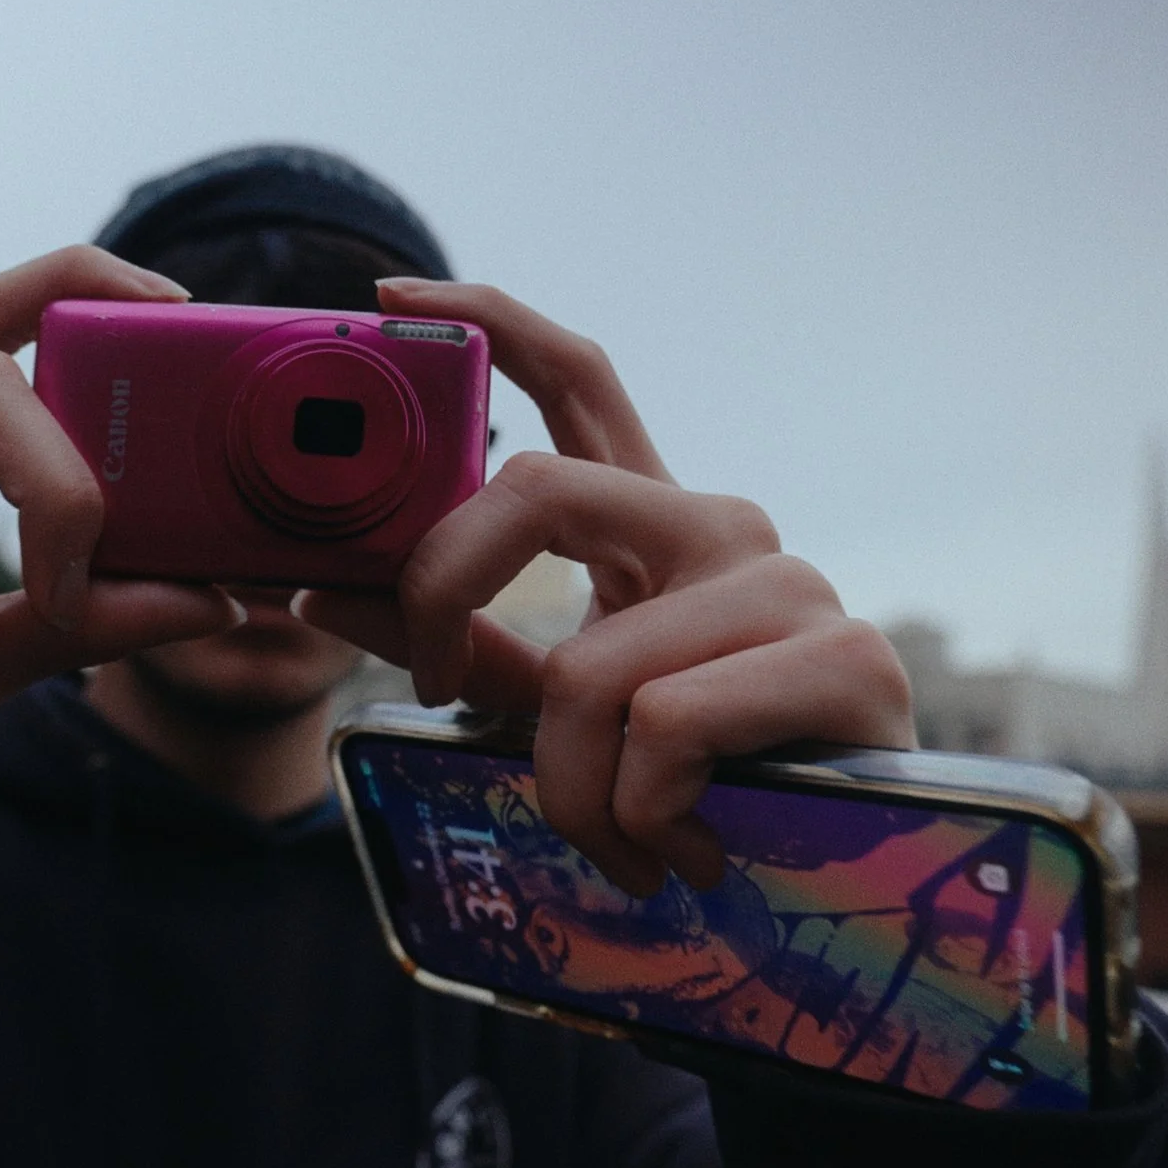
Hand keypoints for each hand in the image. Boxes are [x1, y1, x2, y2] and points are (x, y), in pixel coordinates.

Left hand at [300, 279, 914, 896]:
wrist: (845, 871)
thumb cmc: (696, 783)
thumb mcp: (556, 707)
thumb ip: (458, 643)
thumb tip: (322, 589)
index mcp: (651, 525)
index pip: (577, 380)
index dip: (486, 320)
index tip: (390, 296)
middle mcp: (716, 525)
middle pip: (535, 490)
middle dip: (441, 593)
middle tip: (434, 687)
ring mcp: (783, 582)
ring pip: (588, 671)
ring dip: (570, 792)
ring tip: (616, 850)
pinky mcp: (842, 654)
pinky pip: (666, 726)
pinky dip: (643, 813)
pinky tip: (687, 847)